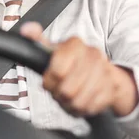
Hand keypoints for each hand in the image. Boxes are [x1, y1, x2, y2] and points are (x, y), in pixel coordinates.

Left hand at [20, 22, 138, 116]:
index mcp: (76, 44)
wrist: (103, 73)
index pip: (58, 70)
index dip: (50, 80)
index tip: (50, 80)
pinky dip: (82, 109)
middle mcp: (93, 55)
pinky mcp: (112, 89)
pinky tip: (82, 100)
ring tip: (70, 97)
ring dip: (70, 103)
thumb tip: (26, 29)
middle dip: (60, 94)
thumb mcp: (54, 51)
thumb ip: (38, 41)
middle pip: (67, 90)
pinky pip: (90, 108)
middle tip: (60, 90)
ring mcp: (105, 72)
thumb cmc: (73, 64)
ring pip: (79, 101)